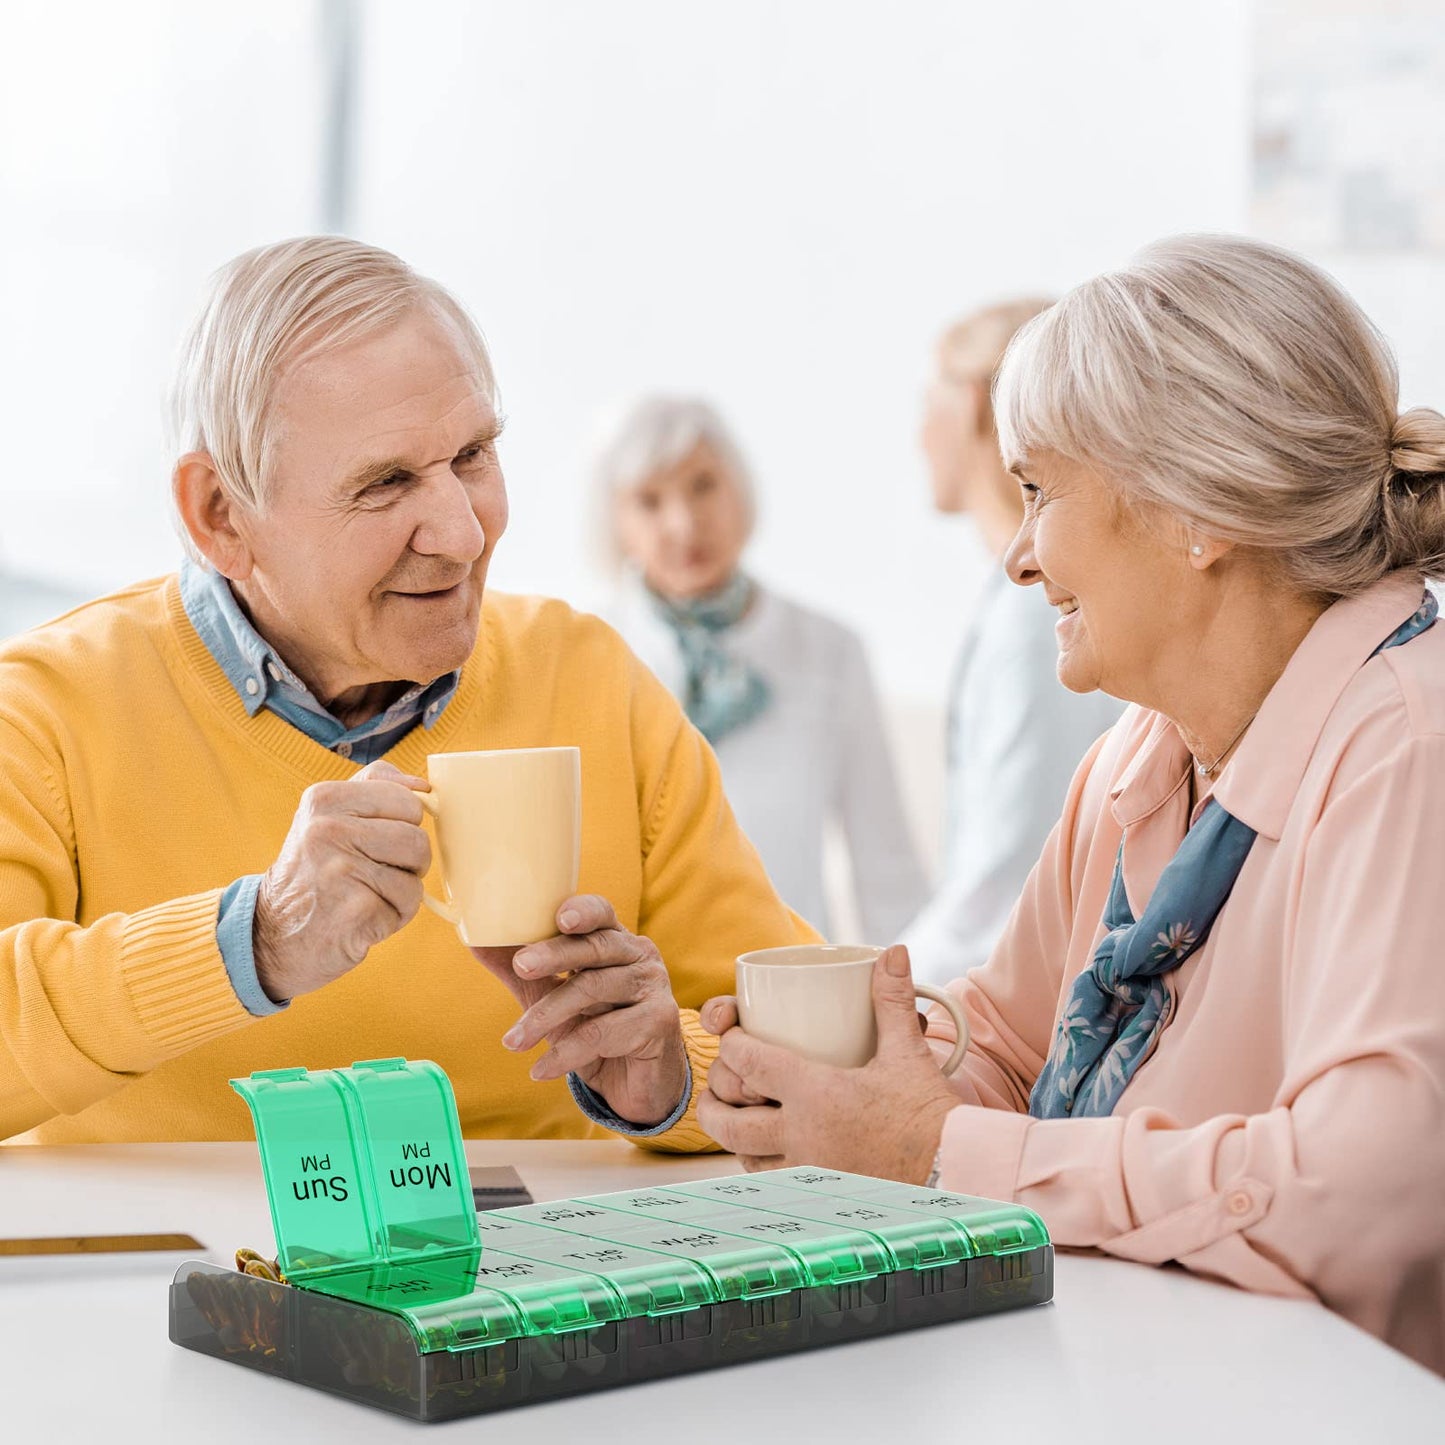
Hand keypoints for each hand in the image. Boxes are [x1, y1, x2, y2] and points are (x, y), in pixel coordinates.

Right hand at [253, 761, 430, 1001]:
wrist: (274, 936)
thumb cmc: (314, 871)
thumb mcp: (327, 815)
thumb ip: (374, 787)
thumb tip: (422, 785)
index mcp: (324, 799)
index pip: (407, 800)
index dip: (405, 825)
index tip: (377, 839)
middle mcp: (328, 830)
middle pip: (417, 839)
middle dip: (409, 862)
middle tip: (375, 873)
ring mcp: (342, 870)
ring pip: (416, 874)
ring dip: (402, 892)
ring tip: (366, 895)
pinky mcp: (357, 909)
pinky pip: (408, 906)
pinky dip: (393, 916)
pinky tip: (362, 917)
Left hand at [480, 894, 687, 1127]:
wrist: (635, 1083)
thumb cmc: (596, 1029)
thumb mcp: (554, 998)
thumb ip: (522, 971)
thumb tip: (475, 940)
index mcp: (615, 940)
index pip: (601, 913)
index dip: (582, 910)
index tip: (558, 917)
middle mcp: (640, 956)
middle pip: (596, 947)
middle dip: (554, 954)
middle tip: (521, 966)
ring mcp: (654, 986)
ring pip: (594, 989)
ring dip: (547, 1016)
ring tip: (513, 1041)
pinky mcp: (660, 1021)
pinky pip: (605, 1033)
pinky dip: (567, 1052)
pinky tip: (540, 1069)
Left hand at [697, 945, 958, 1180]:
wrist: (956, 1172)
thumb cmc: (930, 1114)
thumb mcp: (907, 1051)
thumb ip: (892, 999)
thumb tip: (893, 952)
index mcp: (815, 1095)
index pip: (748, 1063)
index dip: (730, 1045)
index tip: (731, 1036)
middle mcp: (802, 1137)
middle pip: (730, 1123)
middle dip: (713, 1103)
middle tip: (716, 1091)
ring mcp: (809, 1173)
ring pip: (746, 1159)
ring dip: (736, 1139)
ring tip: (738, 1121)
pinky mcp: (822, 1196)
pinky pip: (775, 1185)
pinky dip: (762, 1168)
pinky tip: (770, 1157)